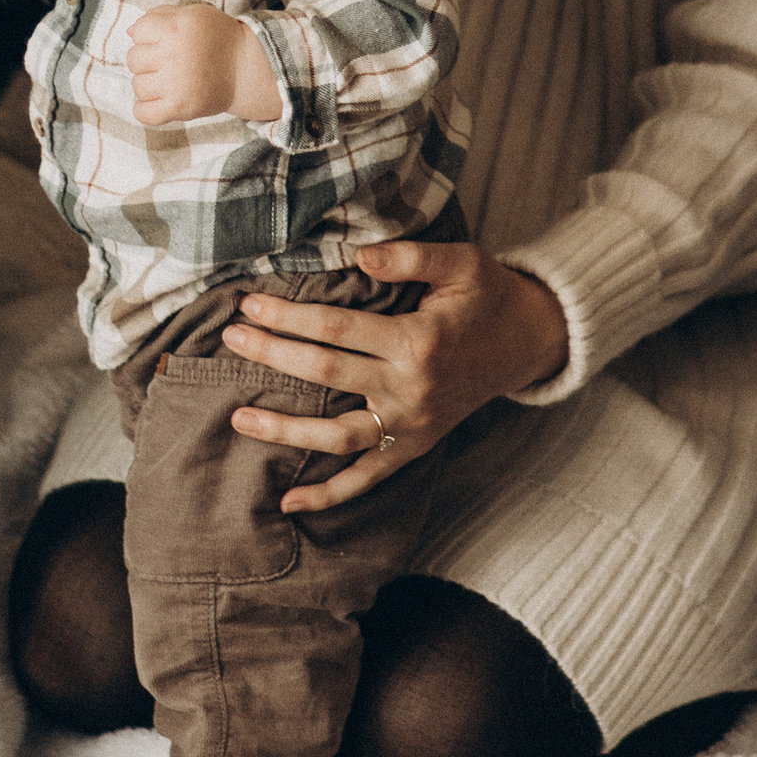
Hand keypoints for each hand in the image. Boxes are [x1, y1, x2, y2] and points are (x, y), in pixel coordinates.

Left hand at [127, 0, 278, 128]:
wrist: (246, 69)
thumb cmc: (218, 38)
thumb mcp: (193, 14)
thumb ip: (160, 15)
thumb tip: (130, 31)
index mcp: (177, 27)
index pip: (139, 30)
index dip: (149, 35)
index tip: (165, 39)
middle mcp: (174, 54)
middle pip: (134, 58)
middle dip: (148, 59)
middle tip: (170, 61)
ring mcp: (175, 83)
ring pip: (137, 85)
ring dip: (150, 83)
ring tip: (170, 80)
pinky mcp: (179, 108)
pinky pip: (143, 113)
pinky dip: (146, 109)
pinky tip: (161, 100)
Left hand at [220, 241, 570, 509]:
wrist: (526, 342)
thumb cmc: (487, 295)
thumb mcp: (459, 262)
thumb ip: (408, 255)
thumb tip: (356, 254)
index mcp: (419, 340)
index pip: (336, 328)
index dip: (288, 316)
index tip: (250, 304)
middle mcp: (412, 389)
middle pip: (326, 374)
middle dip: (272, 355)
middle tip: (230, 338)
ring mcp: (412, 425)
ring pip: (337, 436)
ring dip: (284, 429)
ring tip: (238, 417)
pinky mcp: (415, 447)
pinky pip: (366, 479)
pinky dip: (328, 496)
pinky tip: (288, 501)